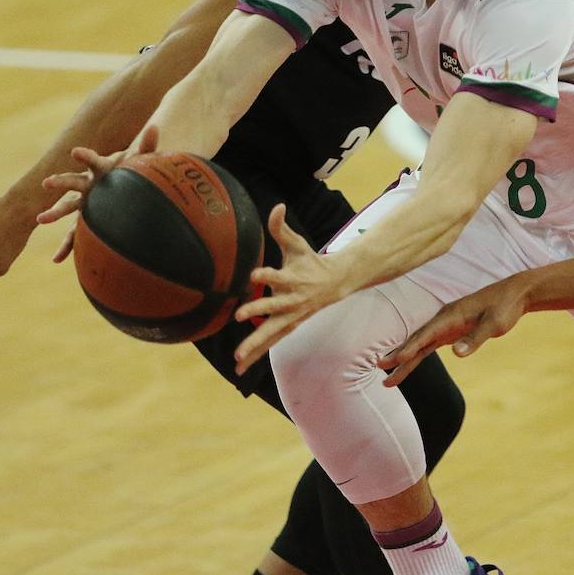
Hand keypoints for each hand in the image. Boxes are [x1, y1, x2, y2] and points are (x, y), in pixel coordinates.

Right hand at [36, 126, 159, 234]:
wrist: (131, 183)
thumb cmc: (136, 170)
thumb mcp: (143, 158)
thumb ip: (148, 144)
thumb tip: (155, 127)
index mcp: (102, 168)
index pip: (92, 160)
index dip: (85, 156)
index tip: (75, 152)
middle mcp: (89, 185)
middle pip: (72, 183)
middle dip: (60, 183)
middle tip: (46, 183)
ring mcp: (86, 203)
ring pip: (67, 208)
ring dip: (54, 213)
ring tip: (40, 219)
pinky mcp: (87, 219)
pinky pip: (75, 234)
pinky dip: (67, 246)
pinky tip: (57, 260)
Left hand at [232, 204, 348, 374]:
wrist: (336, 284)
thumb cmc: (310, 262)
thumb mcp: (297, 244)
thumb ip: (282, 228)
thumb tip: (278, 206)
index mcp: (292, 279)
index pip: (278, 276)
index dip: (266, 275)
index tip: (254, 274)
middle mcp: (291, 300)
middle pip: (273, 308)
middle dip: (258, 312)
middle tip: (240, 316)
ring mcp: (290, 317)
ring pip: (271, 333)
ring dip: (254, 345)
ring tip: (237, 358)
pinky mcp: (288, 326)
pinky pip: (270, 343)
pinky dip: (256, 355)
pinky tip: (240, 368)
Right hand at [380, 276, 532, 385]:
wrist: (515, 294)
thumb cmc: (505, 307)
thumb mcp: (494, 324)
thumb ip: (475, 338)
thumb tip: (456, 353)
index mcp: (451, 316)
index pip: (426, 334)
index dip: (410, 347)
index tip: (395, 360)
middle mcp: (444, 319)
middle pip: (417, 340)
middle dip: (399, 355)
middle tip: (380, 368)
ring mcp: (447, 324)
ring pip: (421, 344)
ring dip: (405, 359)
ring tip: (389, 376)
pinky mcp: (452, 330)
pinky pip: (430, 344)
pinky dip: (418, 354)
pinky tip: (408, 363)